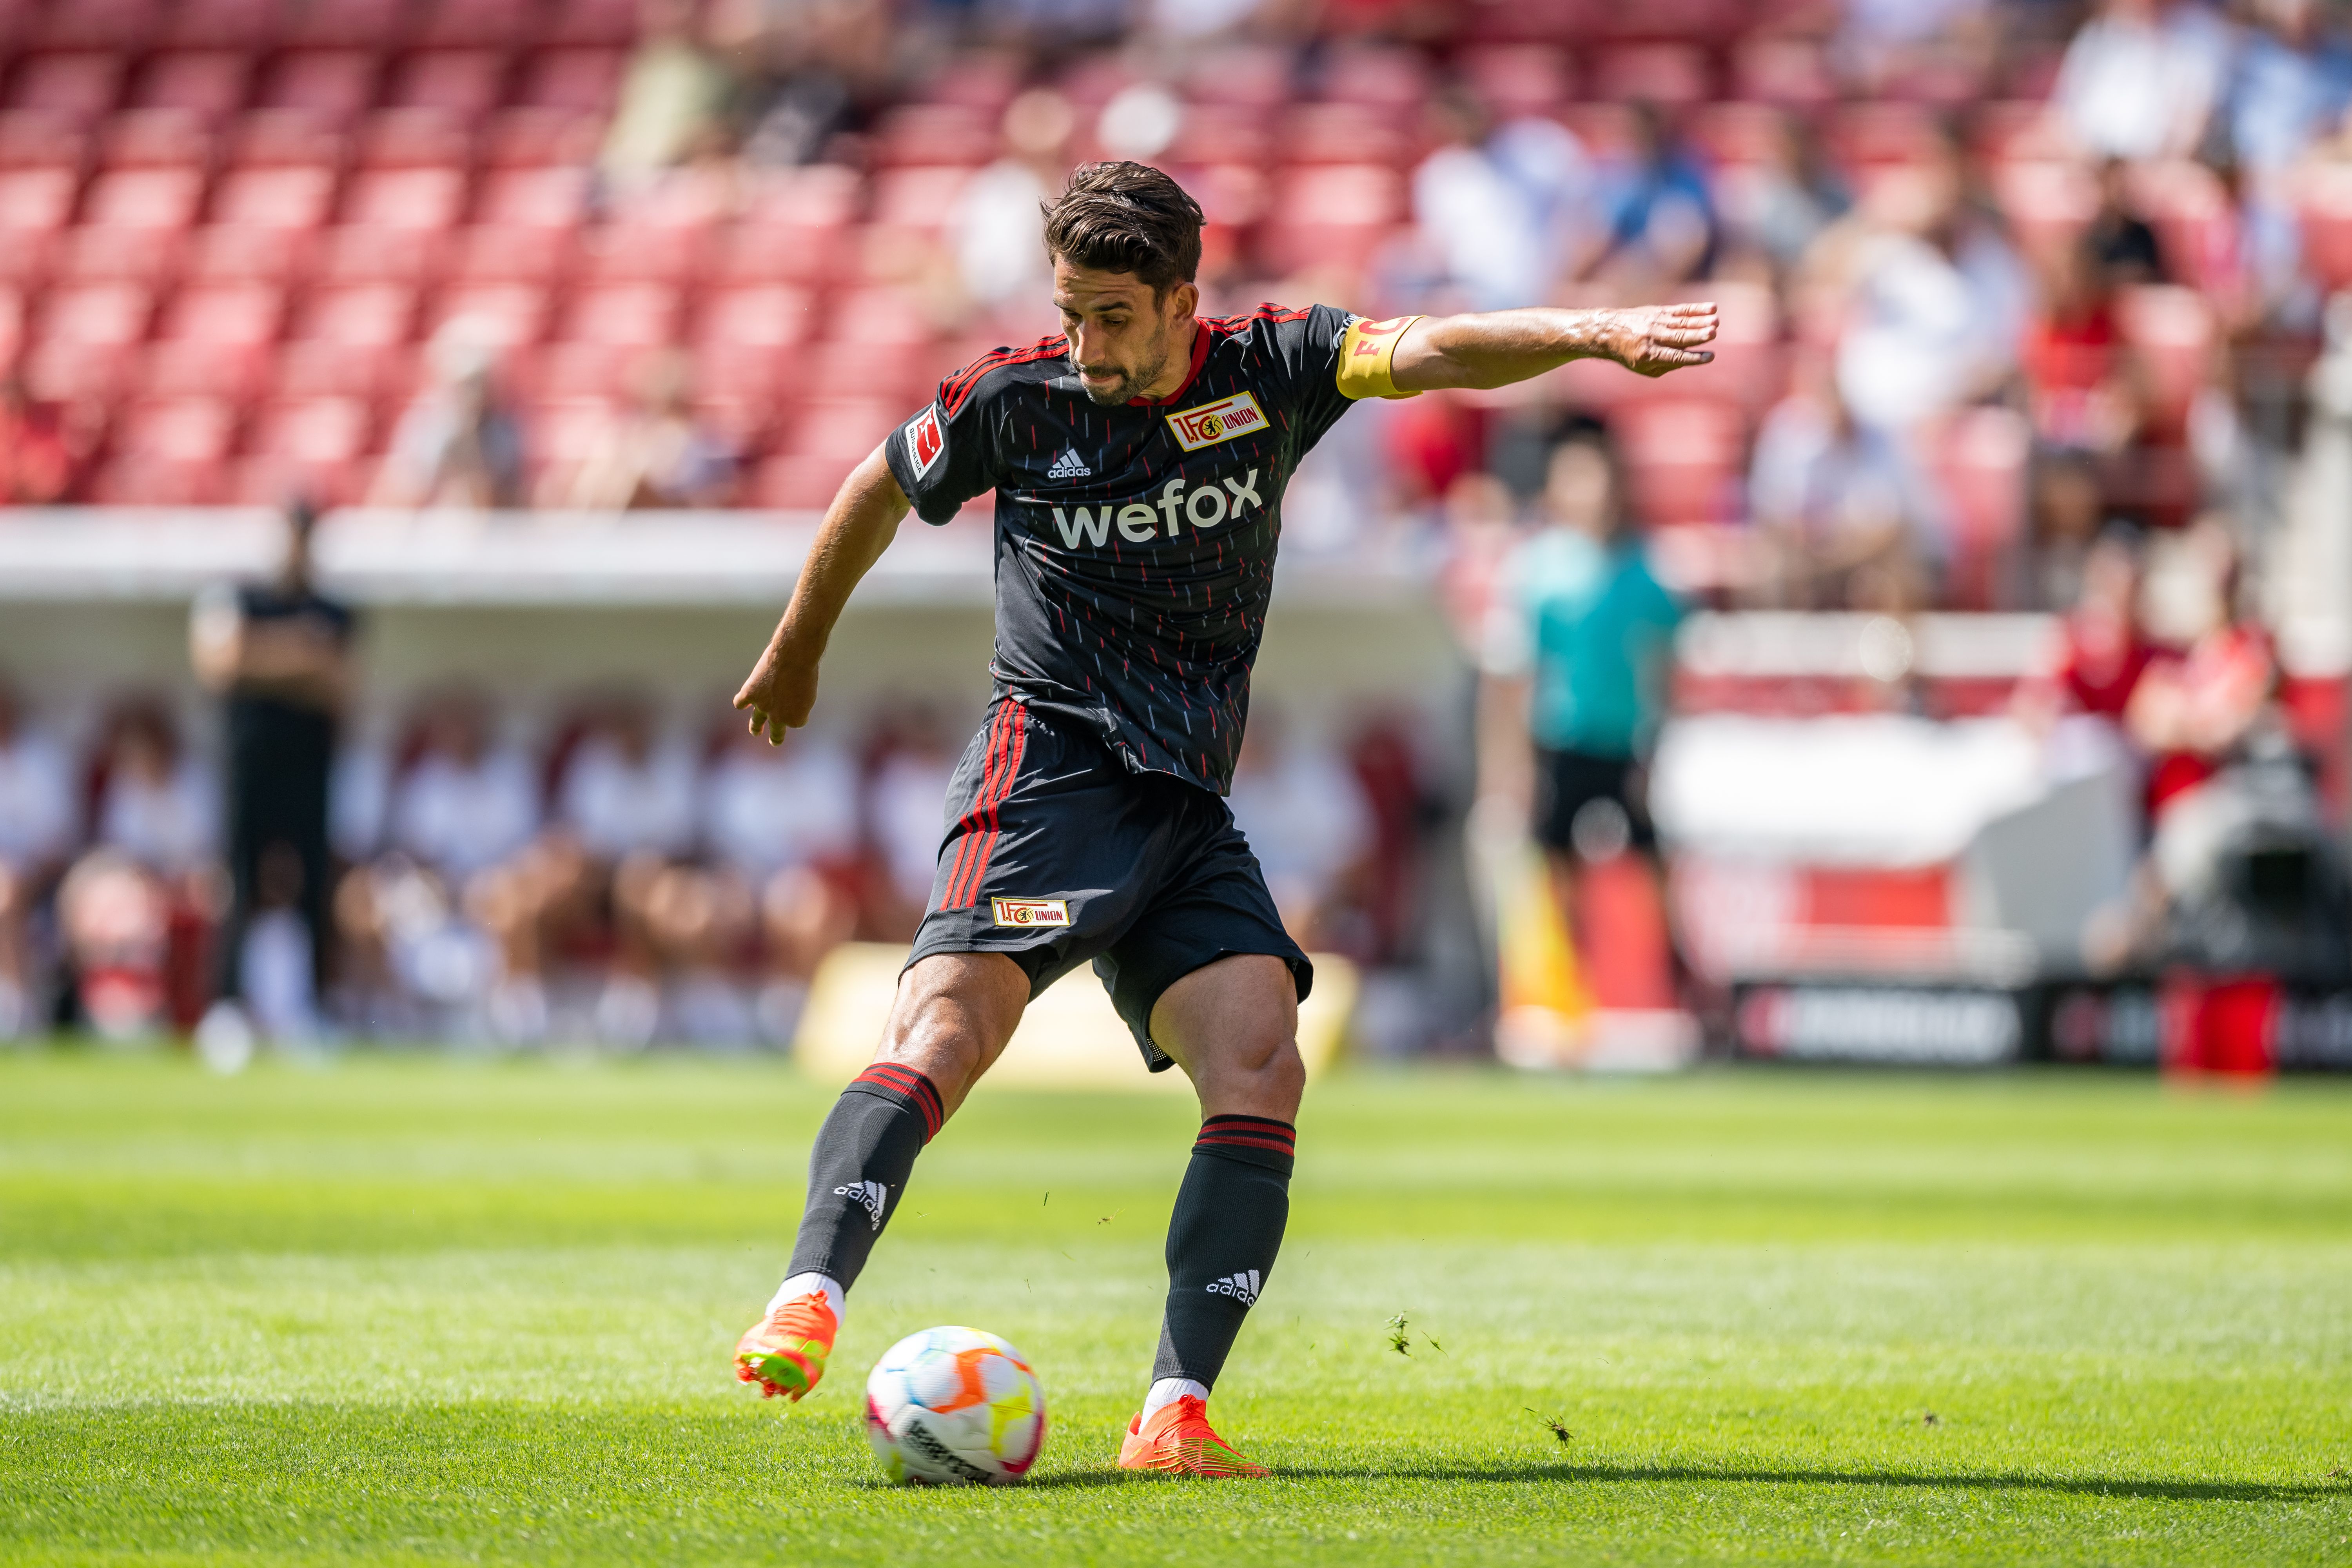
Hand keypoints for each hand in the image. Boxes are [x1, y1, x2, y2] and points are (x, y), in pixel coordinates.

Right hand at [733, 641, 818, 742]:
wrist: (795, 656)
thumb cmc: (807, 670)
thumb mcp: (809, 691)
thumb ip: (799, 703)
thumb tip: (789, 704)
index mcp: (797, 720)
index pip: (796, 721)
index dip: (799, 710)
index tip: (801, 698)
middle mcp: (779, 718)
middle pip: (776, 733)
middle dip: (775, 738)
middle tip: (775, 742)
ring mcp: (762, 707)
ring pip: (756, 723)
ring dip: (755, 728)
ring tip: (756, 731)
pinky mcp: (749, 694)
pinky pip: (740, 703)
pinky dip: (740, 702)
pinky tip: (740, 703)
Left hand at [1598, 302, 1718, 377]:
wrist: (1609, 331)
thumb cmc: (1630, 354)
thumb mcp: (1643, 367)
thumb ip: (1666, 365)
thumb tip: (1689, 359)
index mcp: (1649, 355)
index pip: (1675, 357)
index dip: (1693, 358)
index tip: (1711, 356)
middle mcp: (1653, 338)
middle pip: (1678, 337)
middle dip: (1697, 335)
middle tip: (1713, 333)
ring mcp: (1656, 323)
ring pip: (1681, 322)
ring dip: (1700, 321)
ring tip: (1716, 321)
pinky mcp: (1659, 311)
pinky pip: (1680, 309)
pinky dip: (1696, 308)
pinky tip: (1712, 308)